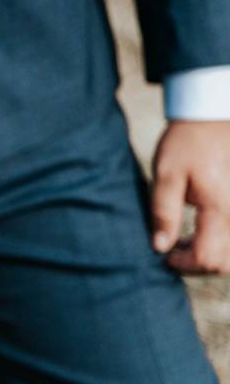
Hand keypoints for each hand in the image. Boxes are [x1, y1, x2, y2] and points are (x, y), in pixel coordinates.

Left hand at [152, 121, 229, 273]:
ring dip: (211, 256)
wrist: (211, 118)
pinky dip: (222, 244)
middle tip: (173, 250)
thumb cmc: (185, 144)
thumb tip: (160, 246)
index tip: (165, 255)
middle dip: (197, 265)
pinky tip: (202, 231)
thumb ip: (163, 212)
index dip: (183, 264)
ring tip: (186, 241)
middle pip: (225, 263)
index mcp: (219, 209)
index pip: (207, 258)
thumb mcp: (165, 176)